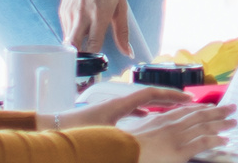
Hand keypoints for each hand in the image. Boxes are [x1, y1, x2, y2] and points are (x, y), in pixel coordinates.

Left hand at [52, 86, 195, 128]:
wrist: (48, 128)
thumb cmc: (71, 132)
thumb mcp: (99, 136)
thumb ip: (121, 139)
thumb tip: (139, 143)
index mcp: (118, 104)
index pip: (150, 94)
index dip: (171, 95)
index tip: (188, 98)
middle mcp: (116, 102)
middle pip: (149, 95)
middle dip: (170, 98)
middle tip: (188, 102)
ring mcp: (111, 107)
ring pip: (140, 102)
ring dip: (158, 104)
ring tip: (174, 110)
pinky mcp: (105, 114)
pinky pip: (131, 109)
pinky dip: (144, 111)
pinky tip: (147, 118)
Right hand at [58, 0, 140, 60]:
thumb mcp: (121, 6)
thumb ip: (123, 31)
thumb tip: (128, 52)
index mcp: (98, 15)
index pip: (92, 45)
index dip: (94, 59)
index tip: (97, 65)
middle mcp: (81, 16)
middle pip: (73, 47)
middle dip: (78, 57)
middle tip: (86, 62)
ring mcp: (69, 13)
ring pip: (68, 39)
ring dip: (76, 44)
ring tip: (86, 41)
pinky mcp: (62, 10)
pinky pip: (65, 29)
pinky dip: (72, 33)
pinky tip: (81, 27)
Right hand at [117, 103, 234, 162]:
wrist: (121, 152)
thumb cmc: (124, 144)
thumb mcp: (138, 130)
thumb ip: (151, 125)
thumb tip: (156, 123)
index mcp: (161, 118)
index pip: (185, 110)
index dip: (200, 107)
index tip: (210, 105)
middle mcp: (172, 124)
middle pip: (200, 114)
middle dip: (217, 110)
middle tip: (232, 108)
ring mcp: (177, 137)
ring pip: (205, 126)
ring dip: (222, 123)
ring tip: (234, 121)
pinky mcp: (180, 151)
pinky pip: (203, 143)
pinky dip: (215, 140)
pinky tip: (225, 140)